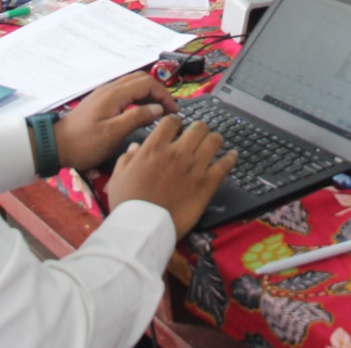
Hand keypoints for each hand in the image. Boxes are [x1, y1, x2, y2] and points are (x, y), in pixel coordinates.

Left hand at [56, 72, 177, 171]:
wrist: (56, 145)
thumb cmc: (84, 143)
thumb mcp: (113, 134)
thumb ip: (137, 118)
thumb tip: (158, 109)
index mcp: (114, 94)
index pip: (147, 83)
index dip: (164, 95)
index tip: (173, 111)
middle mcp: (110, 89)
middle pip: (141, 79)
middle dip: (158, 91)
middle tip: (167, 110)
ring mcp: (104, 94)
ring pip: (132, 84)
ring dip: (148, 94)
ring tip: (157, 112)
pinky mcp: (100, 102)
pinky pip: (125, 92)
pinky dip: (138, 98)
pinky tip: (140, 113)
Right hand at [108, 117, 237, 238]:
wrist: (142, 228)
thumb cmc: (127, 205)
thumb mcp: (118, 178)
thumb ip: (127, 158)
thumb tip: (135, 147)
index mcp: (154, 148)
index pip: (172, 121)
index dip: (176, 123)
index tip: (177, 130)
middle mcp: (176, 153)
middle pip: (198, 127)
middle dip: (198, 129)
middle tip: (197, 137)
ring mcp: (194, 167)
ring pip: (214, 141)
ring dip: (214, 140)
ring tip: (214, 143)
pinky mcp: (207, 184)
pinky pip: (225, 165)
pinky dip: (231, 158)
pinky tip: (233, 156)